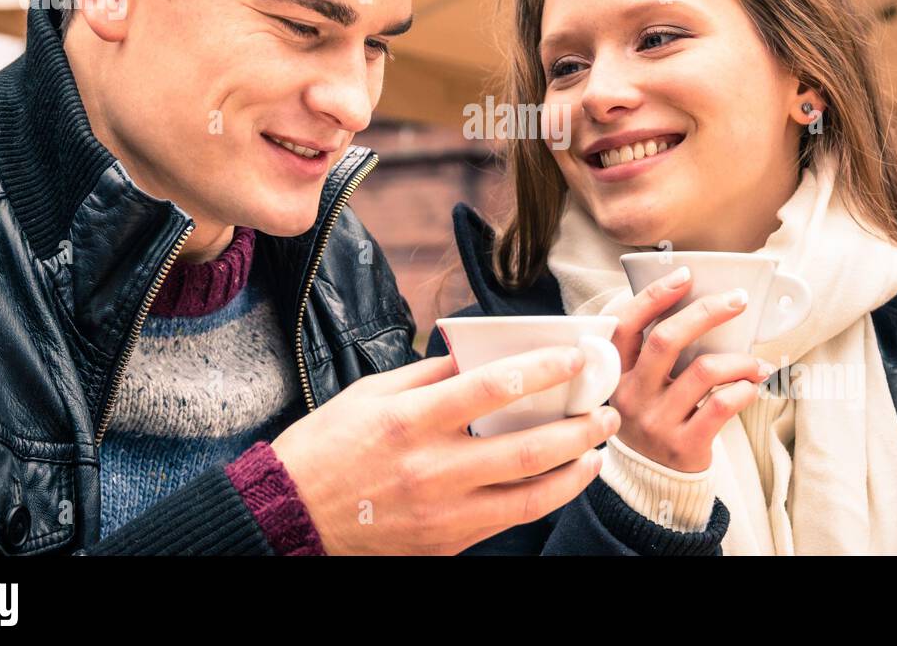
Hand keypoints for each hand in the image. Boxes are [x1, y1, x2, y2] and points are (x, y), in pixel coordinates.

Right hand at [270, 350, 619, 554]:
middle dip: (579, 428)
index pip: (495, 387)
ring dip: (575, 469)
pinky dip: (545, 498)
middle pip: (528, 448)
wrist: (290, 516)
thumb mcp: (371, 394)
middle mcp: (432, 468)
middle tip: (606, 411)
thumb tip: (479, 354)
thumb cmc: (326, 447)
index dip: (546, 369)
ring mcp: (442, 512)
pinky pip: (510, 520)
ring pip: (531, 495)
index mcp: (412, 420)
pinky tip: (562, 479)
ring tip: (598, 449)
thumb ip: (429, 373)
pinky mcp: (446, 541)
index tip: (578, 356)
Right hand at [603, 267, 775, 471]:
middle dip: (706, 313)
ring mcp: (655, 422)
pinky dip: (744, 390)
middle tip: (737, 301)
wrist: (654, 479)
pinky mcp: (683, 445)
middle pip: (666, 340)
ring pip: (704, 371)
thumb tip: (701, 305)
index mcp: (616, 374)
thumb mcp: (640, 384)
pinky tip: (751, 387)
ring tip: (756, 363)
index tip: (685, 275)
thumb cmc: (654, 416)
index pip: (626, 325)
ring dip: (739, 360)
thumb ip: (655, 352)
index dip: (654, 297)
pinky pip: (722, 406)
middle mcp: (630, 396)